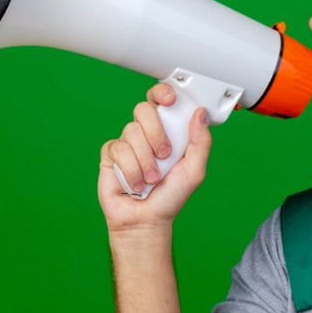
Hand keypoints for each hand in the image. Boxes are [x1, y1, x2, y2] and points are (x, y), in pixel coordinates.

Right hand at [98, 83, 211, 232]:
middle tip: (165, 154)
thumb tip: (200, 113)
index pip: (160, 100)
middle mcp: (145, 133)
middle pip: (143, 109)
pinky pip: (118, 149)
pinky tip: (136, 183)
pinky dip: (131, 170)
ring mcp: (127, 142)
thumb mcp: (194, 171)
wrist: (147, 220)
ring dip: (146, 161)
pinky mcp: (110, 155)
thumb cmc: (171, 196)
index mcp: (167, 131)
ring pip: (132, 132)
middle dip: (156, 132)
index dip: (162, 92)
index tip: (171, 101)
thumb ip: (200, 142)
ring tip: (152, 179)